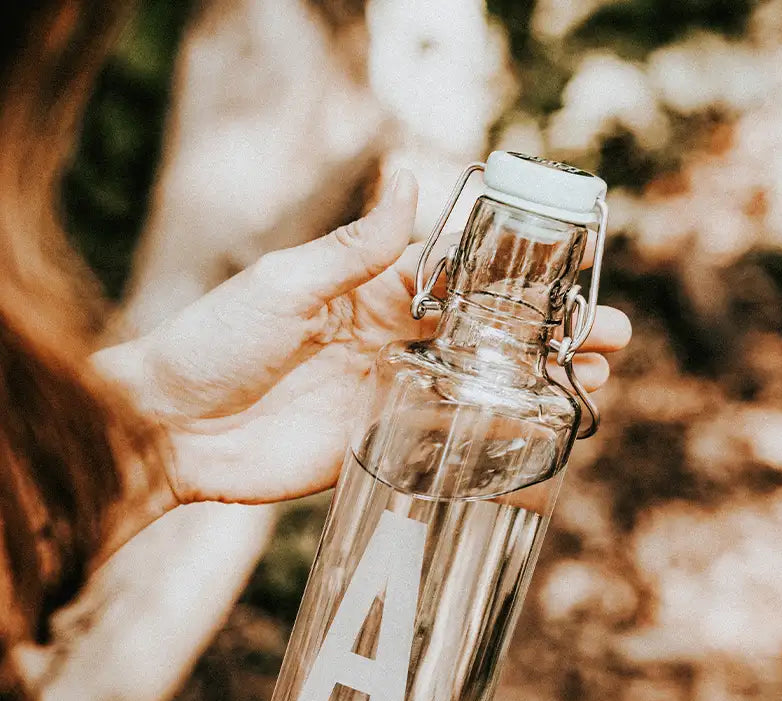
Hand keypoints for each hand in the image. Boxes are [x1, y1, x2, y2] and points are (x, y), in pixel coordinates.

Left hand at [94, 171, 629, 510]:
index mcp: (369, 292)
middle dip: (548, 336)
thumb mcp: (287, 283)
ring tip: (596, 381)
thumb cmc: (214, 343)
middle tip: (611, 337)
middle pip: (485, 336)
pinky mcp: (378, 446)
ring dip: (537, 383)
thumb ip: (357, 247)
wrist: (170, 429)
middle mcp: (388, 343)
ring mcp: (388, 396)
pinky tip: (541, 427)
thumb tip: (411, 174)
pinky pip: (445, 436)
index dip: (517, 280)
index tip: (572, 277)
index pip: (461, 280)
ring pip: (477, 386)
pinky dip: (493, 430)